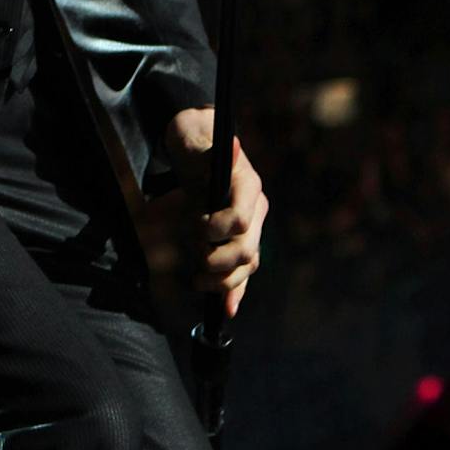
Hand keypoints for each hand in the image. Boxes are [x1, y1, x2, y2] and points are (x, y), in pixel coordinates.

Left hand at [163, 108, 268, 316]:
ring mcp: (250, 227)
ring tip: (198, 282)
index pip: (241, 220)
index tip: (196, 223)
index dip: (217, 229)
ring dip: (224, 281)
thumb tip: (232, 145)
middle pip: (246, 250)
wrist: (195, 144)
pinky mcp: (239, 240)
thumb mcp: (195, 140)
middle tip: (195, 257)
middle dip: (219, 260)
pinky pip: (242, 271)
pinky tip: (225, 310)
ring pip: (247, 266)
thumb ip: (210, 152)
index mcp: (248, 185)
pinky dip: (234, 292)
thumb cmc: (194, 140)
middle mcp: (255, 209)